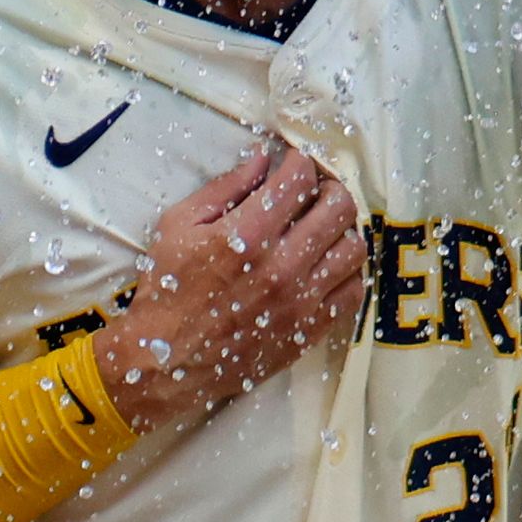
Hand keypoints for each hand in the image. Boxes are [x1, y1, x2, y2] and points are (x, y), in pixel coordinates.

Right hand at [90, 139, 365, 433]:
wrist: (167, 362)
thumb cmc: (166, 291)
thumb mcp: (178, 226)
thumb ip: (224, 188)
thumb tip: (263, 159)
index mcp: (246, 235)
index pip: (300, 180)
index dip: (301, 162)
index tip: (294, 163)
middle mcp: (281, 266)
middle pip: (340, 208)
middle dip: (331, 188)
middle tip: (316, 191)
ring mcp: (300, 301)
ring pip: (354, 248)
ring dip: (342, 230)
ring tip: (323, 228)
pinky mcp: (309, 329)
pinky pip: (353, 292)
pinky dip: (346, 271)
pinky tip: (326, 265)